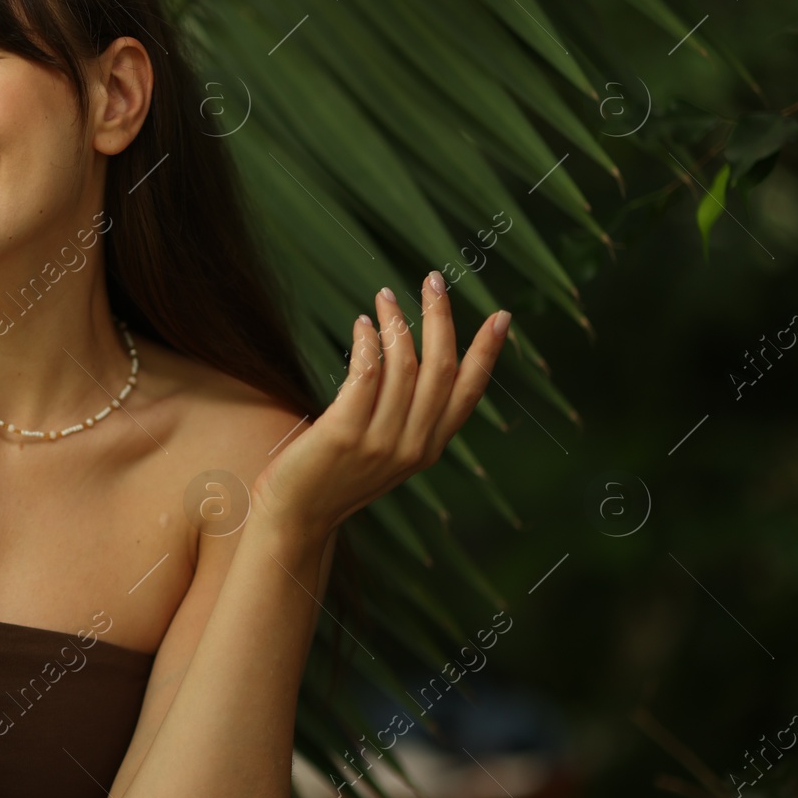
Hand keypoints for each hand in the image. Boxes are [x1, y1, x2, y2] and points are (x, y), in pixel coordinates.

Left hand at [251, 271, 509, 542]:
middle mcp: (412, 445)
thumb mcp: (383, 450)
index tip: (502, 317)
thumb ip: (405, 417)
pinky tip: (362, 324)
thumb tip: (413, 357)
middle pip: (440, 368)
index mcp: (428, 447)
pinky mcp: (345, 434)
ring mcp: (380, 441)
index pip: (468, 392)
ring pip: (404, 365)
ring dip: (397, 323)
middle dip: (441, 318)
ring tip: (385, 296)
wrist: (295, 517)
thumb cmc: (333, 476)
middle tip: (433, 280)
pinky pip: (367, 375)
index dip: (487, 353)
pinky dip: (369, 343)